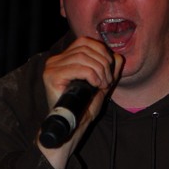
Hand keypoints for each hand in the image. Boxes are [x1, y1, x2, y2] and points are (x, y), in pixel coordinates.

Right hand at [38, 37, 123, 168]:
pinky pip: (79, 68)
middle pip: (86, 48)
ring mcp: (52, 67)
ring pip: (84, 56)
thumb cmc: (84, 109)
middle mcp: (56, 60)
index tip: (109, 71)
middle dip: (103, 63)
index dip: (102, 51)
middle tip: (107, 81)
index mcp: (66, 58)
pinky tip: (96, 86)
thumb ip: (110, 71)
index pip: (85, 41)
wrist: (73, 127)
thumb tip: (117, 56)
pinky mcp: (51, 76)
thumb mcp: (102, 85)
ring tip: (102, 85)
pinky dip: (92, 75)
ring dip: (100, 71)